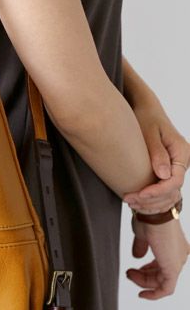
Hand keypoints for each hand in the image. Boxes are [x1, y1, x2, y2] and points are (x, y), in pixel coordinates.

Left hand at [123, 100, 188, 215]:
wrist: (144, 108)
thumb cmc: (146, 117)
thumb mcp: (150, 133)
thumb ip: (157, 153)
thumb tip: (163, 175)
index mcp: (181, 152)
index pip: (175, 180)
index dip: (158, 191)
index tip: (140, 194)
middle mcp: (181, 161)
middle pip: (171, 190)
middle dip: (150, 199)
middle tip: (128, 199)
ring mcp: (174, 165)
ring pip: (167, 192)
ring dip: (149, 201)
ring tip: (128, 201)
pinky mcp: (164, 168)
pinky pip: (161, 188)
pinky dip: (150, 196)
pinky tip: (134, 198)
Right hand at [126, 216, 189, 298]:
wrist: (153, 212)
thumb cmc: (149, 217)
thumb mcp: (143, 235)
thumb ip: (141, 246)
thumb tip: (137, 256)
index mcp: (173, 247)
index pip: (161, 265)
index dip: (147, 271)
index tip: (133, 272)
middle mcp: (179, 256)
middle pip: (161, 275)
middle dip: (143, 277)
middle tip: (128, 273)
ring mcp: (177, 262)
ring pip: (162, 282)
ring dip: (143, 282)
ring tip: (129, 275)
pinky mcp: (173, 268)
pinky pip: (166, 288)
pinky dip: (154, 293)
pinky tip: (143, 294)